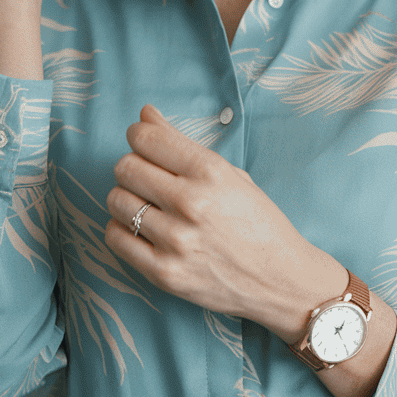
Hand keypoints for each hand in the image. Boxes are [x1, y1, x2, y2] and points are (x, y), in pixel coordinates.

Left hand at [104, 106, 330, 328]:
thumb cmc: (259, 225)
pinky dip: (121, 230)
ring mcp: (175, 240)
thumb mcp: (231, 176)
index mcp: (211, 173)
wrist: (281, 281)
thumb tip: (145, 114)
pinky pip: (115, 238)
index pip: (146, 138)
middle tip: (147, 179)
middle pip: (126, 168)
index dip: (138, 135)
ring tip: (147, 208)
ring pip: (117, 201)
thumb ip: (183, 145)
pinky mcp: (164, 273)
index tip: (143, 143)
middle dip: (132, 168)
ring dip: (126, 199)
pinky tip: (141, 231)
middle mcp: (190, 203)